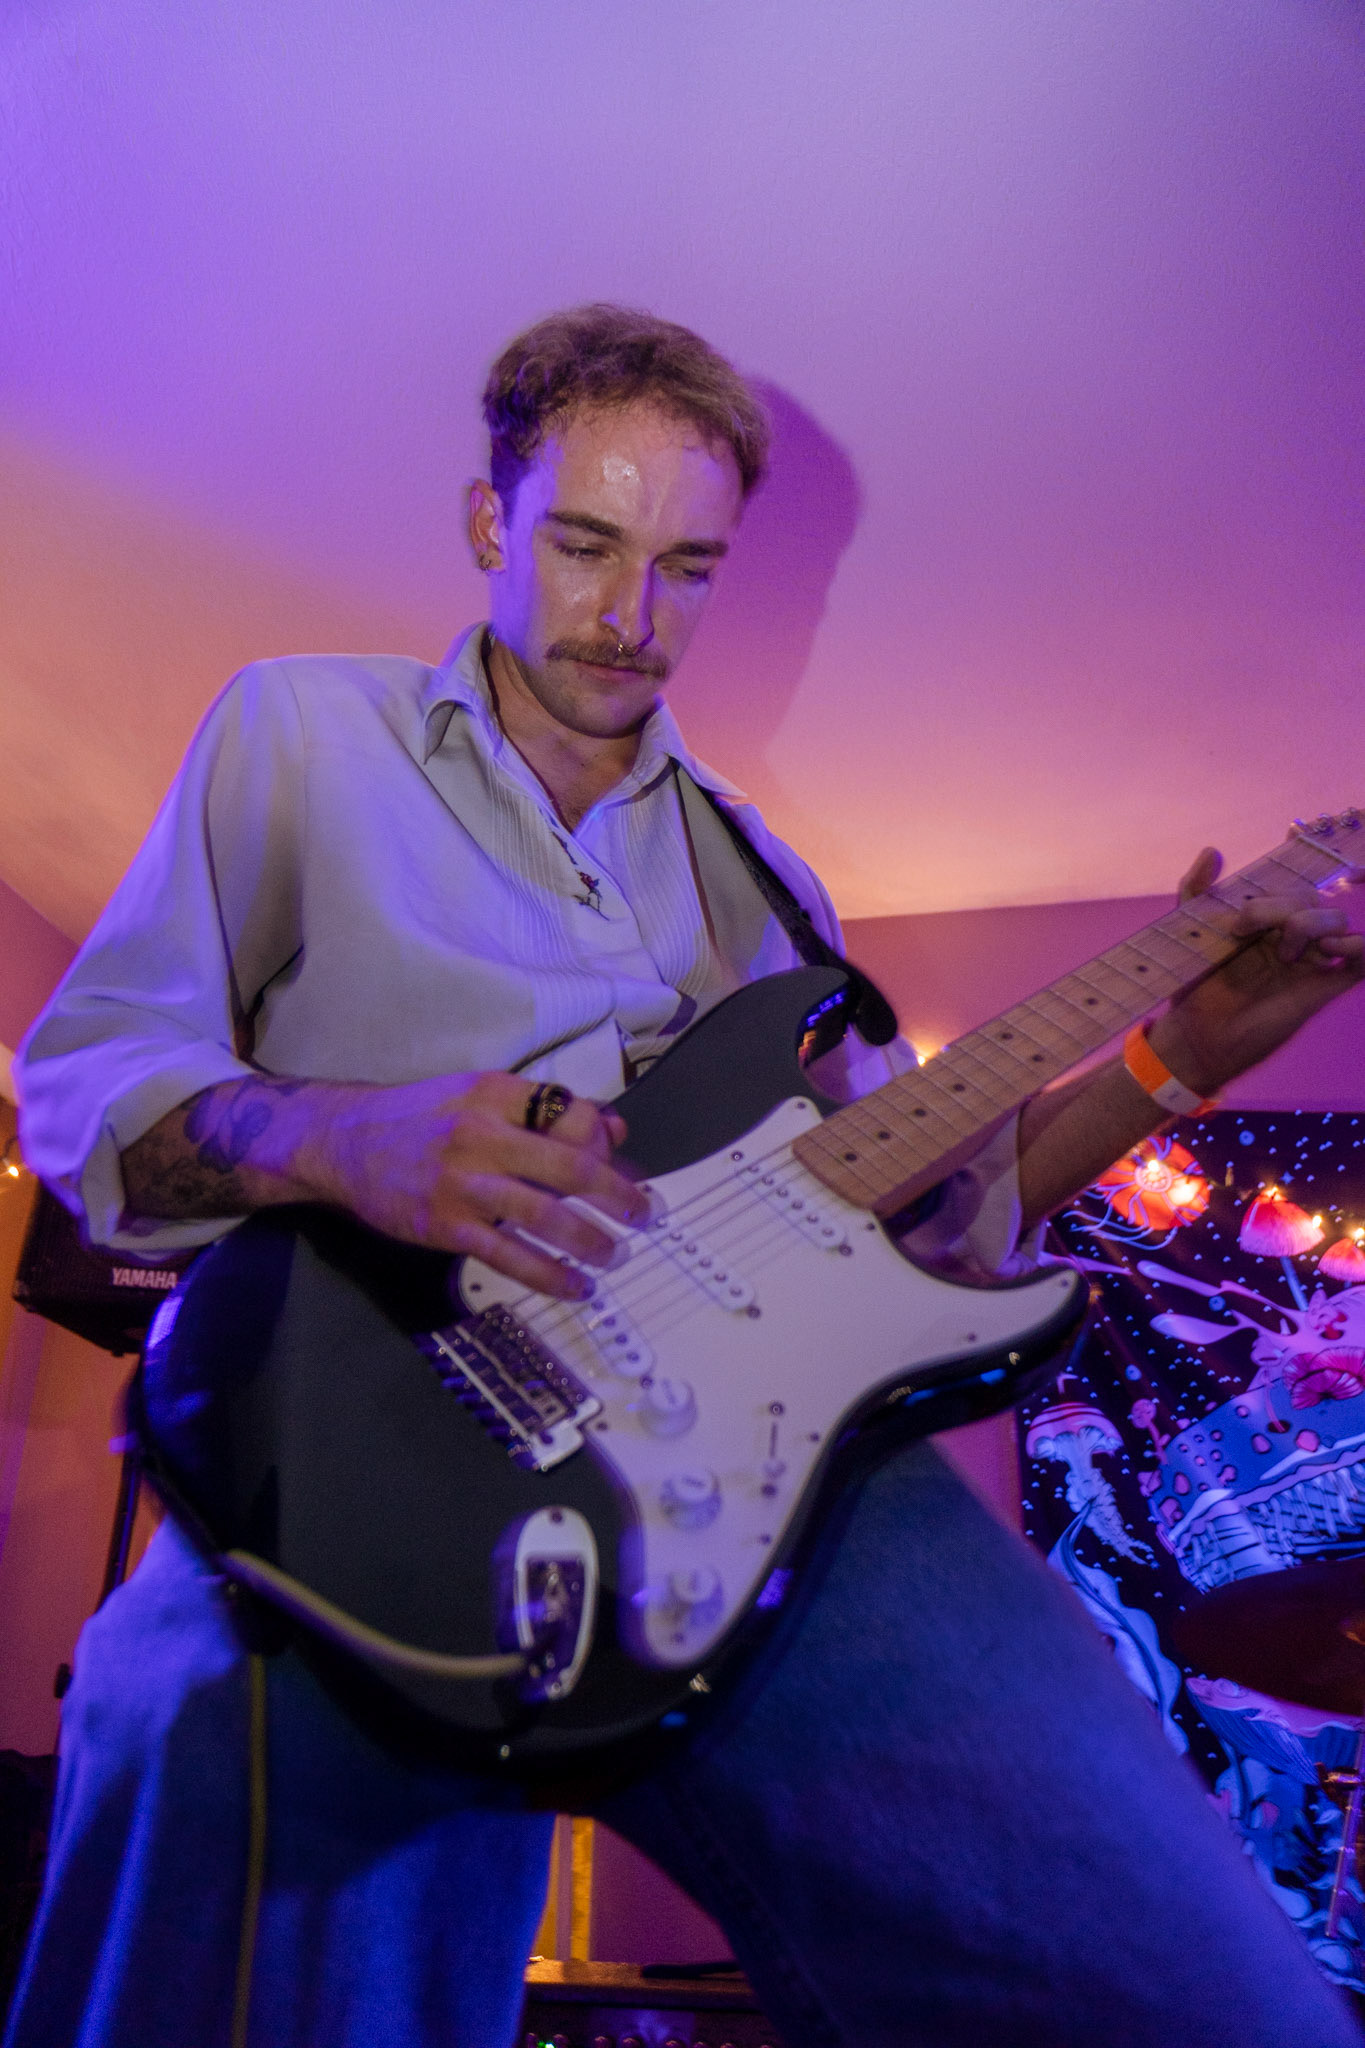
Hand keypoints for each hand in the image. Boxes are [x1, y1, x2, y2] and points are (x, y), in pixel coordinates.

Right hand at [301, 1072, 647, 1299]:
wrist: (342, 1141)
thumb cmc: (420, 1117)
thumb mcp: (480, 1096)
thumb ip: (545, 1112)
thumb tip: (615, 1128)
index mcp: (495, 1092)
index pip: (571, 1113)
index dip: (604, 1142)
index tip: (617, 1164)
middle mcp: (481, 1132)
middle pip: (569, 1165)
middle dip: (617, 1194)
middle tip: (645, 1213)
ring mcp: (462, 1182)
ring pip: (545, 1214)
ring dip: (591, 1239)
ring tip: (615, 1254)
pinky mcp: (445, 1225)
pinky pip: (509, 1255)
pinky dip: (550, 1275)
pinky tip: (576, 1286)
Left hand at [1150, 847, 1364, 1096]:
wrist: (1196, 1034)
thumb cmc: (1193, 985)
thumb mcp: (1188, 932)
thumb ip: (1196, 889)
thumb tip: (1212, 850)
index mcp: (1266, 920)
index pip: (1289, 884)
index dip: (1292, 867)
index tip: (1279, 848)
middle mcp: (1291, 936)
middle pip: (1311, 899)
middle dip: (1280, 905)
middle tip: (1243, 928)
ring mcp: (1310, 960)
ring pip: (1338, 921)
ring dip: (1312, 924)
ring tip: (1283, 951)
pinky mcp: (1323, 987)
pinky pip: (1360, 959)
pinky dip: (1359, 946)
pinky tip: (1333, 946)